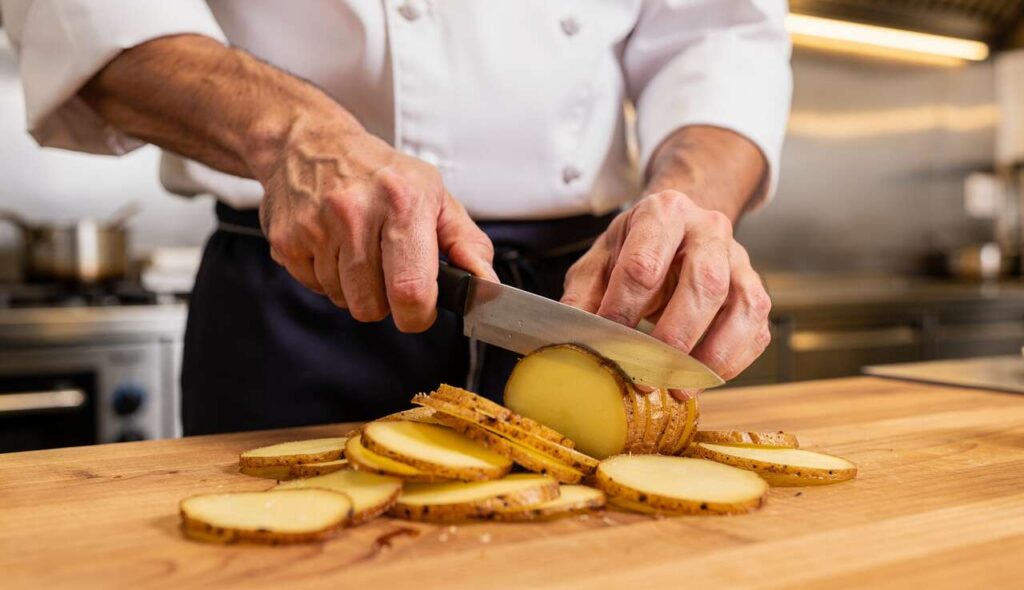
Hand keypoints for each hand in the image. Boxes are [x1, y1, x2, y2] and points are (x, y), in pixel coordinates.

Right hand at [254, 117, 496, 332]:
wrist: (310, 144)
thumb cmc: (381, 174)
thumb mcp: (436, 197)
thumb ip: (467, 245)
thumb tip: (488, 289)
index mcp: (402, 202)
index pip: (410, 289)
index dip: (418, 314)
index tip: (420, 309)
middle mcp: (356, 212)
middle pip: (372, 306)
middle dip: (385, 302)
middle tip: (388, 270)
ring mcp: (316, 227)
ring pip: (344, 300)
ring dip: (356, 288)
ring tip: (359, 250)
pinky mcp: (287, 241)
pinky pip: (315, 288)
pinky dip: (327, 277)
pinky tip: (333, 246)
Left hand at [561, 190, 770, 391]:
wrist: (678, 233)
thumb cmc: (637, 249)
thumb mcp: (600, 261)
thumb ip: (584, 295)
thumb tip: (572, 337)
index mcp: (663, 213)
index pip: (644, 264)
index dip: (623, 309)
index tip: (607, 343)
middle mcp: (709, 230)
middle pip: (704, 281)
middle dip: (675, 335)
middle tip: (649, 374)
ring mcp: (739, 260)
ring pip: (742, 306)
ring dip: (712, 354)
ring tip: (680, 387)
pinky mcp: (756, 291)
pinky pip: (755, 330)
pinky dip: (732, 361)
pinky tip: (702, 379)